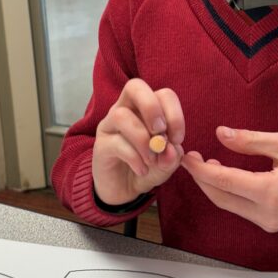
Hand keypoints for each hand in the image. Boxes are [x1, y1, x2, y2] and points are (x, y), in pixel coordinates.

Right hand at [92, 79, 184, 205]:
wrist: (126, 190)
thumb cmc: (148, 167)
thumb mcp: (167, 163)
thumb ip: (173, 155)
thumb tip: (170, 149)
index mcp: (146, 109)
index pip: (162, 94)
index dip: (174, 113)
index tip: (178, 139)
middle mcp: (125, 109)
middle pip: (134, 86)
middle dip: (152, 108)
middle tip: (160, 132)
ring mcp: (109, 126)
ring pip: (121, 115)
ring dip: (142, 139)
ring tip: (151, 159)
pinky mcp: (100, 146)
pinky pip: (116, 143)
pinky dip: (134, 158)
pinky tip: (142, 170)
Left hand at [180, 126, 277, 231]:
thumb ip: (250, 140)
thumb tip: (220, 133)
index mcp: (271, 192)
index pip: (224, 181)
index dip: (201, 169)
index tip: (187, 155)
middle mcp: (267, 213)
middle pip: (220, 197)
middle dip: (201, 178)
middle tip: (191, 158)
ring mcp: (268, 222)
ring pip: (227, 205)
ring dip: (213, 186)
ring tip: (205, 163)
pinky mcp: (269, 224)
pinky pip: (239, 209)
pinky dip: (227, 193)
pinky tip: (224, 176)